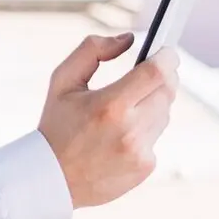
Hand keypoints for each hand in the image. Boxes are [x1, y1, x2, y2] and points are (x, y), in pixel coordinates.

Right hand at [37, 32, 179, 207]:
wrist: (51, 179)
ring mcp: (140, 152)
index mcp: (109, 106)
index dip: (167, 58)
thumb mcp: (62, 82)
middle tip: (147, 75)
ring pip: (164, 114)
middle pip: (167, 91)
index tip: (166, 52)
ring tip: (123, 111)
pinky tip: (119, 137)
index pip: (156, 73)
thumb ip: (92, 51)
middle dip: (161, 78)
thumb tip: (127, 39)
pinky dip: (144, 131)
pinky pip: (156, 137)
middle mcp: (129, 130)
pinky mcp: (145, 167)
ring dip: (152, 104)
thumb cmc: (56, 127)